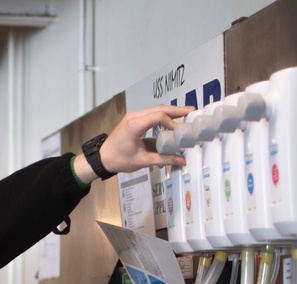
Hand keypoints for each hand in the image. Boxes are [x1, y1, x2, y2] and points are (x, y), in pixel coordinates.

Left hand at [76, 104, 193, 182]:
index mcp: (134, 125)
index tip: (179, 133)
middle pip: (159, 108)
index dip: (172, 122)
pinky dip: (163, 114)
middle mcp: (134, 116)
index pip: (158, 116)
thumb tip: (182, 161)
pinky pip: (151, 113)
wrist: (103, 158)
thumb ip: (164, 159)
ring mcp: (133, 115)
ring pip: (156, 108)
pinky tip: (172, 118)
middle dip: (177, 110)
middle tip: (192, 111)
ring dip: (171, 111)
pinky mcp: (133, 118)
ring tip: (186, 113)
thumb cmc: (120, 160)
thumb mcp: (143, 161)